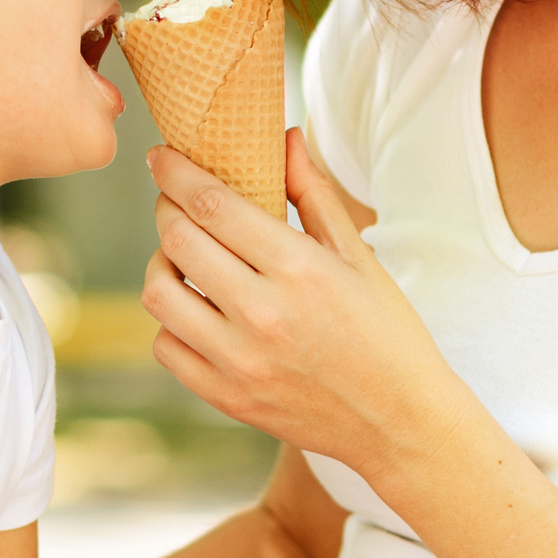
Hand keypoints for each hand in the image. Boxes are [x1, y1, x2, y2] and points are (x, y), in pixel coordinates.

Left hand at [142, 130, 474, 482]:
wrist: (398, 421)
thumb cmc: (386, 330)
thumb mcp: (357, 254)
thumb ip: (314, 192)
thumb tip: (285, 137)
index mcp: (299, 269)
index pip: (212, 205)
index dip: (176, 173)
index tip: (160, 155)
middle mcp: (262, 314)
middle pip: (177, 240)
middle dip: (166, 208)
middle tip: (174, 200)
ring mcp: (239, 361)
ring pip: (159, 294)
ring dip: (160, 262)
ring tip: (181, 255)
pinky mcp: (226, 397)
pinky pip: (166, 346)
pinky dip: (169, 320)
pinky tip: (195, 307)